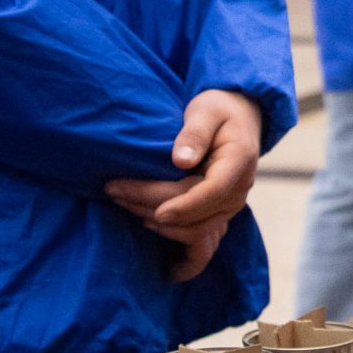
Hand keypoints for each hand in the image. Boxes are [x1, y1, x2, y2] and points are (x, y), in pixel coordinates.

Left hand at [104, 90, 263, 277]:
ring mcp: (229, 205)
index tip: (156, 211)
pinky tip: (150, 233)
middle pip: (196, 213)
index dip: (184, 205)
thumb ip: (194, 133)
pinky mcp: (218, 213)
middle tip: (114, 190)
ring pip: (196, 230)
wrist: (238, 117)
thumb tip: (180, 160)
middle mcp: (238, 190)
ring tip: (123, 203)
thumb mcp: (206, 110)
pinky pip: (201, 239)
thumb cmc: (218, 109)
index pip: (212, 192)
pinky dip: (177, 243)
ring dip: (158, 222)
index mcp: (239, 162)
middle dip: (152, 206)